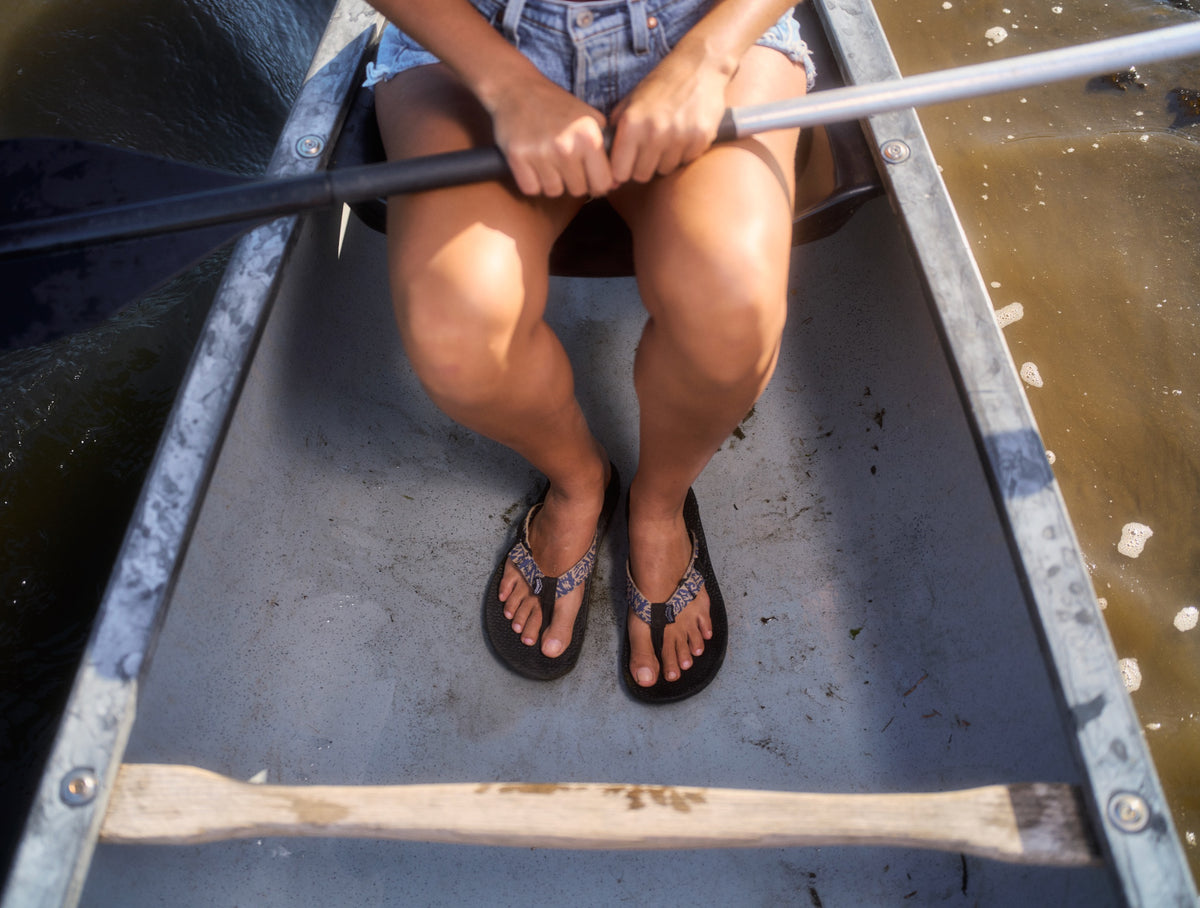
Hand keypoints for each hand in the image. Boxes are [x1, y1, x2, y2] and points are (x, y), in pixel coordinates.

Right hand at [487, 78, 614, 197]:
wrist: (517, 88)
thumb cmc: (556, 106)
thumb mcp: (589, 118)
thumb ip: (606, 149)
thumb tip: (616, 184)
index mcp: (589, 136)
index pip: (603, 183)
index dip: (597, 183)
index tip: (590, 175)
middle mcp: (566, 146)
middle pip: (578, 190)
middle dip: (573, 181)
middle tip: (564, 163)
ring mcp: (540, 153)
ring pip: (554, 191)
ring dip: (551, 181)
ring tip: (548, 160)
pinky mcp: (517, 156)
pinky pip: (531, 188)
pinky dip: (532, 181)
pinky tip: (532, 162)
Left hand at [608, 50, 731, 183]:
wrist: (699, 65)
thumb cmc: (661, 84)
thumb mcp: (631, 101)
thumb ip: (617, 129)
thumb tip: (604, 159)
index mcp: (632, 124)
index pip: (619, 171)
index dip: (621, 169)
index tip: (626, 163)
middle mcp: (655, 133)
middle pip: (642, 175)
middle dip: (642, 166)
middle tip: (647, 150)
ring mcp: (679, 137)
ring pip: (664, 170)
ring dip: (664, 159)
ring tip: (667, 137)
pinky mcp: (700, 139)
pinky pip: (685, 161)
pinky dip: (683, 152)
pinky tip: (684, 133)